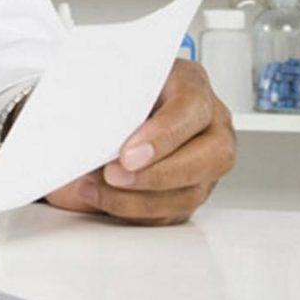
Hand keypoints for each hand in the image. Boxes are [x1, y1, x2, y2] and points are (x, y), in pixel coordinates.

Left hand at [46, 60, 235, 224]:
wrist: (98, 124)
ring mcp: (203, 162)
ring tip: (96, 188)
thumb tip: (86, 131)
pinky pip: (170, 215)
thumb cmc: (109, 100)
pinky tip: (103, 198)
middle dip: (157, 174)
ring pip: (191, 193)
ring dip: (138, 199)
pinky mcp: (187, 192)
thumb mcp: (104, 90)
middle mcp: (207, 124)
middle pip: (213, 155)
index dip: (163, 135)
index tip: (128, 154)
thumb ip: (103, 105)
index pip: (193, 107)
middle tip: (113, 175)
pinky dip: (133, 212)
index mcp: (188, 84)